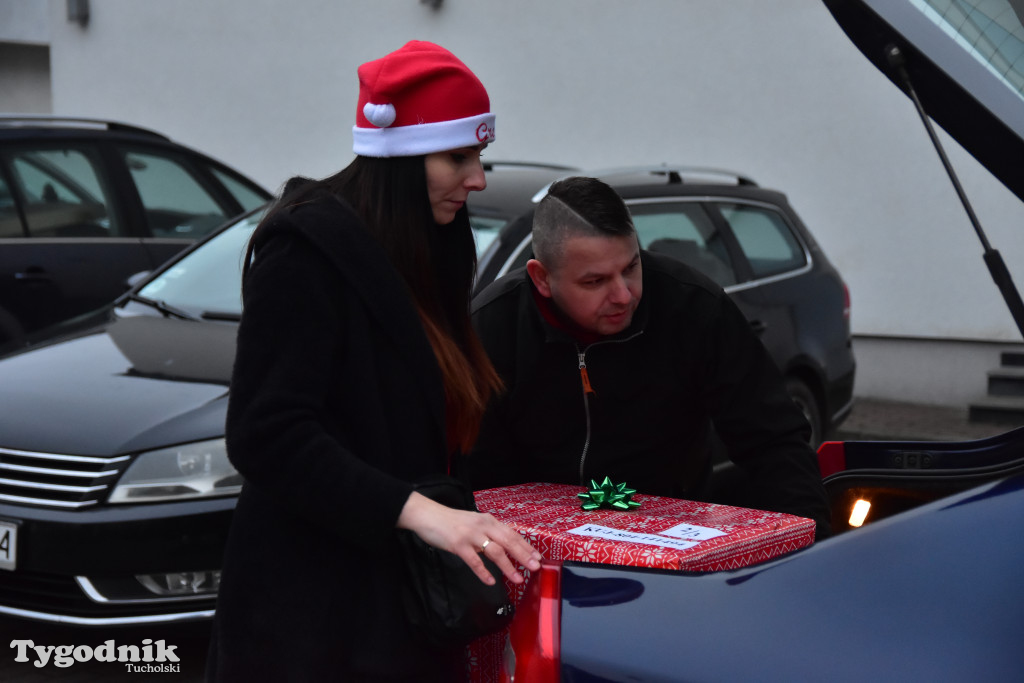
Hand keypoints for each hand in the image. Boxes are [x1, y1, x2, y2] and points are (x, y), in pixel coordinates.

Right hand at [397, 491, 542, 585]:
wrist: (428, 515)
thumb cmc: (451, 521)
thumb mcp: (474, 523)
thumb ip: (488, 532)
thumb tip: (504, 545)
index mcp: (488, 520)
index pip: (512, 534)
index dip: (526, 546)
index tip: (538, 557)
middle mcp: (483, 526)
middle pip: (508, 542)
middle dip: (524, 556)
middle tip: (536, 568)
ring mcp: (471, 535)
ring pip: (495, 551)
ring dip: (508, 566)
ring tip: (518, 579)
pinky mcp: (458, 545)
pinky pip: (474, 561)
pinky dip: (484, 572)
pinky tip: (490, 581)